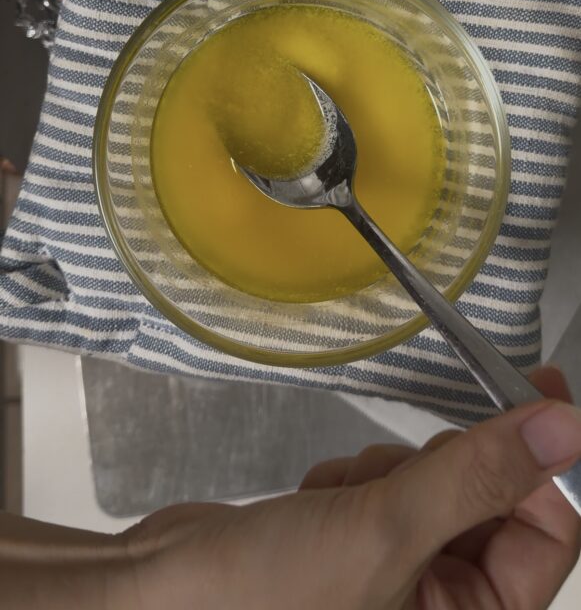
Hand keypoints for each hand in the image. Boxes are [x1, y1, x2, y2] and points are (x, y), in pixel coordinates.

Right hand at [120, 367, 580, 608]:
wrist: (166, 590)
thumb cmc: (272, 591)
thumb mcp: (388, 531)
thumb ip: (480, 476)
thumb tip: (565, 426)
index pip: (549, 534)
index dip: (547, 464)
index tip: (543, 390)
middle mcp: (445, 602)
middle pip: (492, 501)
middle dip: (444, 471)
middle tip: (409, 465)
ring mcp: (402, 569)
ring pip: (437, 481)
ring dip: (390, 471)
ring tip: (339, 501)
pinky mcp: (362, 537)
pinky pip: (391, 481)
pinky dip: (358, 476)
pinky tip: (317, 502)